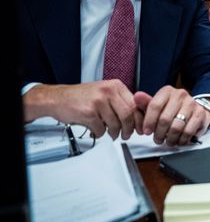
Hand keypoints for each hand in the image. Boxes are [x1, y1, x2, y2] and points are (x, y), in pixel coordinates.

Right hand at [23, 80, 141, 139]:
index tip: (140, 127)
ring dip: (114, 133)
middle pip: (127, 115)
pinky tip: (97, 130)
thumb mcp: (105, 92)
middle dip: (129, 129)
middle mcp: (108, 91)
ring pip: (115, 124)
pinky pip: (101, 129)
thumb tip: (137, 117)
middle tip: (126, 135)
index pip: (135, 104)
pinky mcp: (88, 113)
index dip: (139, 119)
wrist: (58, 98)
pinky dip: (100, 133)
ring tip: (111, 134)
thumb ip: (120, 101)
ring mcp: (98, 101)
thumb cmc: (82, 97)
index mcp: (115, 86)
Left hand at [135, 86, 209, 145]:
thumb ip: (146, 104)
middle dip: (159, 133)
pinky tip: (178, 140)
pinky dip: (181, 140)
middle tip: (157, 139)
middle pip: (165, 119)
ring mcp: (191, 104)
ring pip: (176, 127)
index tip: (146, 131)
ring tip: (168, 141)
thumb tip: (137, 96)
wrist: (194, 109)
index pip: (154, 106)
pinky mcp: (200, 114)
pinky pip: (188, 132)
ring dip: (170, 138)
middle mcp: (180, 95)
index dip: (148, 122)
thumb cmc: (173, 109)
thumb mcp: (158, 106)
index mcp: (167, 91)